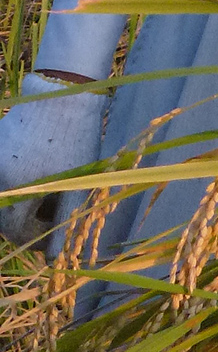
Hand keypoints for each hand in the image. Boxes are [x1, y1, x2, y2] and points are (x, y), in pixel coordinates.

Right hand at [0, 73, 106, 246]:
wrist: (63, 94)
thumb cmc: (75, 138)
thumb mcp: (75, 182)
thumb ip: (64, 221)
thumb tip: (56, 258)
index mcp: (15, 186)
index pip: (15, 230)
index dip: (36, 239)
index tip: (55, 240)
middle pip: (6, 215)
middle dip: (28, 222)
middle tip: (54, 218)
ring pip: (4, 196)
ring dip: (23, 204)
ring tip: (50, 198)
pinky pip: (2, 175)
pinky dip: (17, 184)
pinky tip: (40, 178)